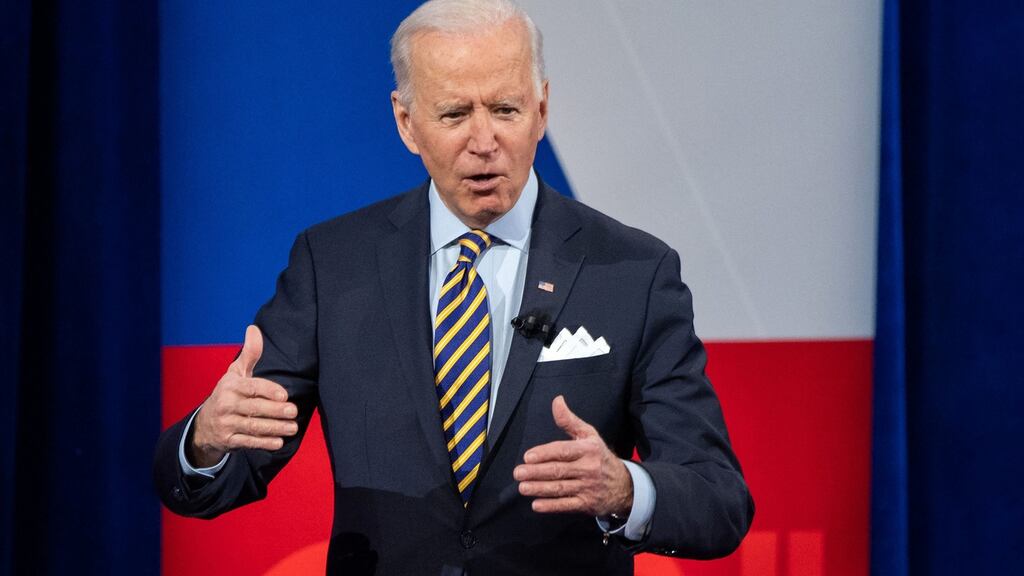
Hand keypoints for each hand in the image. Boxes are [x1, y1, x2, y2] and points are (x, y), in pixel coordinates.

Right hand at [189, 325, 298, 466]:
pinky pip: (248, 442)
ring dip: (274, 428)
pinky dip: (263, 443)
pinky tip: (278, 442)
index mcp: (230, 386)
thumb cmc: (228, 393)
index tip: (284, 395)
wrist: (205, 425)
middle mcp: (226, 404)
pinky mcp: (228, 440)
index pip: (251, 387)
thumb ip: (249, 354)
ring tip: (292, 428)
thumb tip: (254, 328)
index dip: (268, 391)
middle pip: (254, 408)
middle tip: (294, 412)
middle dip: (275, 411)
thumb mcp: (235, 373)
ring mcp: (226, 423)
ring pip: (253, 426)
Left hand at [514, 395, 632, 516]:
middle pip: (559, 470)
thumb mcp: (589, 435)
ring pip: (560, 488)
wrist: (624, 485)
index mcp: (588, 449)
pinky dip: (551, 506)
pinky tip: (537, 504)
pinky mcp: (587, 504)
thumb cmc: (599, 456)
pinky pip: (566, 505)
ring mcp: (588, 488)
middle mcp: (588, 468)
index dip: (545, 454)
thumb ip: (569, 420)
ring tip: (523, 487)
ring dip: (540, 488)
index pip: (563, 451)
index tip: (528, 457)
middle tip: (518, 473)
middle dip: (537, 472)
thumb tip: (557, 401)